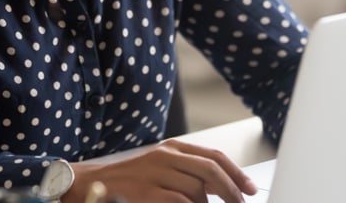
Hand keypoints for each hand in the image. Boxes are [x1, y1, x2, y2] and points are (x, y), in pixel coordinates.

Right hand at [61, 139, 257, 202]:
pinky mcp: (145, 191)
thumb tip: (226, 189)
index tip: (251, 190)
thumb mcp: (164, 170)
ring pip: (196, 191)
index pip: (213, 157)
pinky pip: (180, 202)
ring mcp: (154, 173)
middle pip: (210, 171)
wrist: (94, 185)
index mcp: (173, 148)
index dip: (236, 174)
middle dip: (231, 191)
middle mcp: (165, 156)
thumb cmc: (133, 182)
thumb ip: (191, 174)